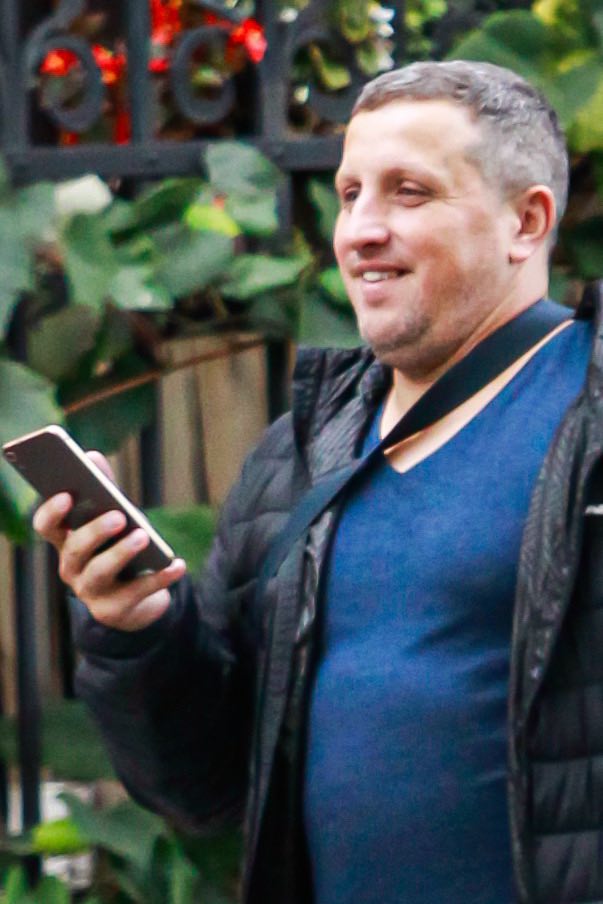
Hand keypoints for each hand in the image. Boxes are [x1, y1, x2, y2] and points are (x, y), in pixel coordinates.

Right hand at [33, 451, 186, 631]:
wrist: (133, 601)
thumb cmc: (118, 550)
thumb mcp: (112, 519)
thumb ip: (102, 488)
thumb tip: (92, 456)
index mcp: (66, 542)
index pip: (47, 526)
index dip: (52, 511)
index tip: (67, 494)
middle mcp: (72, 568)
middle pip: (76, 549)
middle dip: (95, 531)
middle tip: (119, 515)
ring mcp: (92, 592)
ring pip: (100, 573)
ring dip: (122, 553)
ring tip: (144, 535)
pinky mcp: (116, 611)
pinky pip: (138, 592)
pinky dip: (160, 577)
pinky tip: (178, 564)